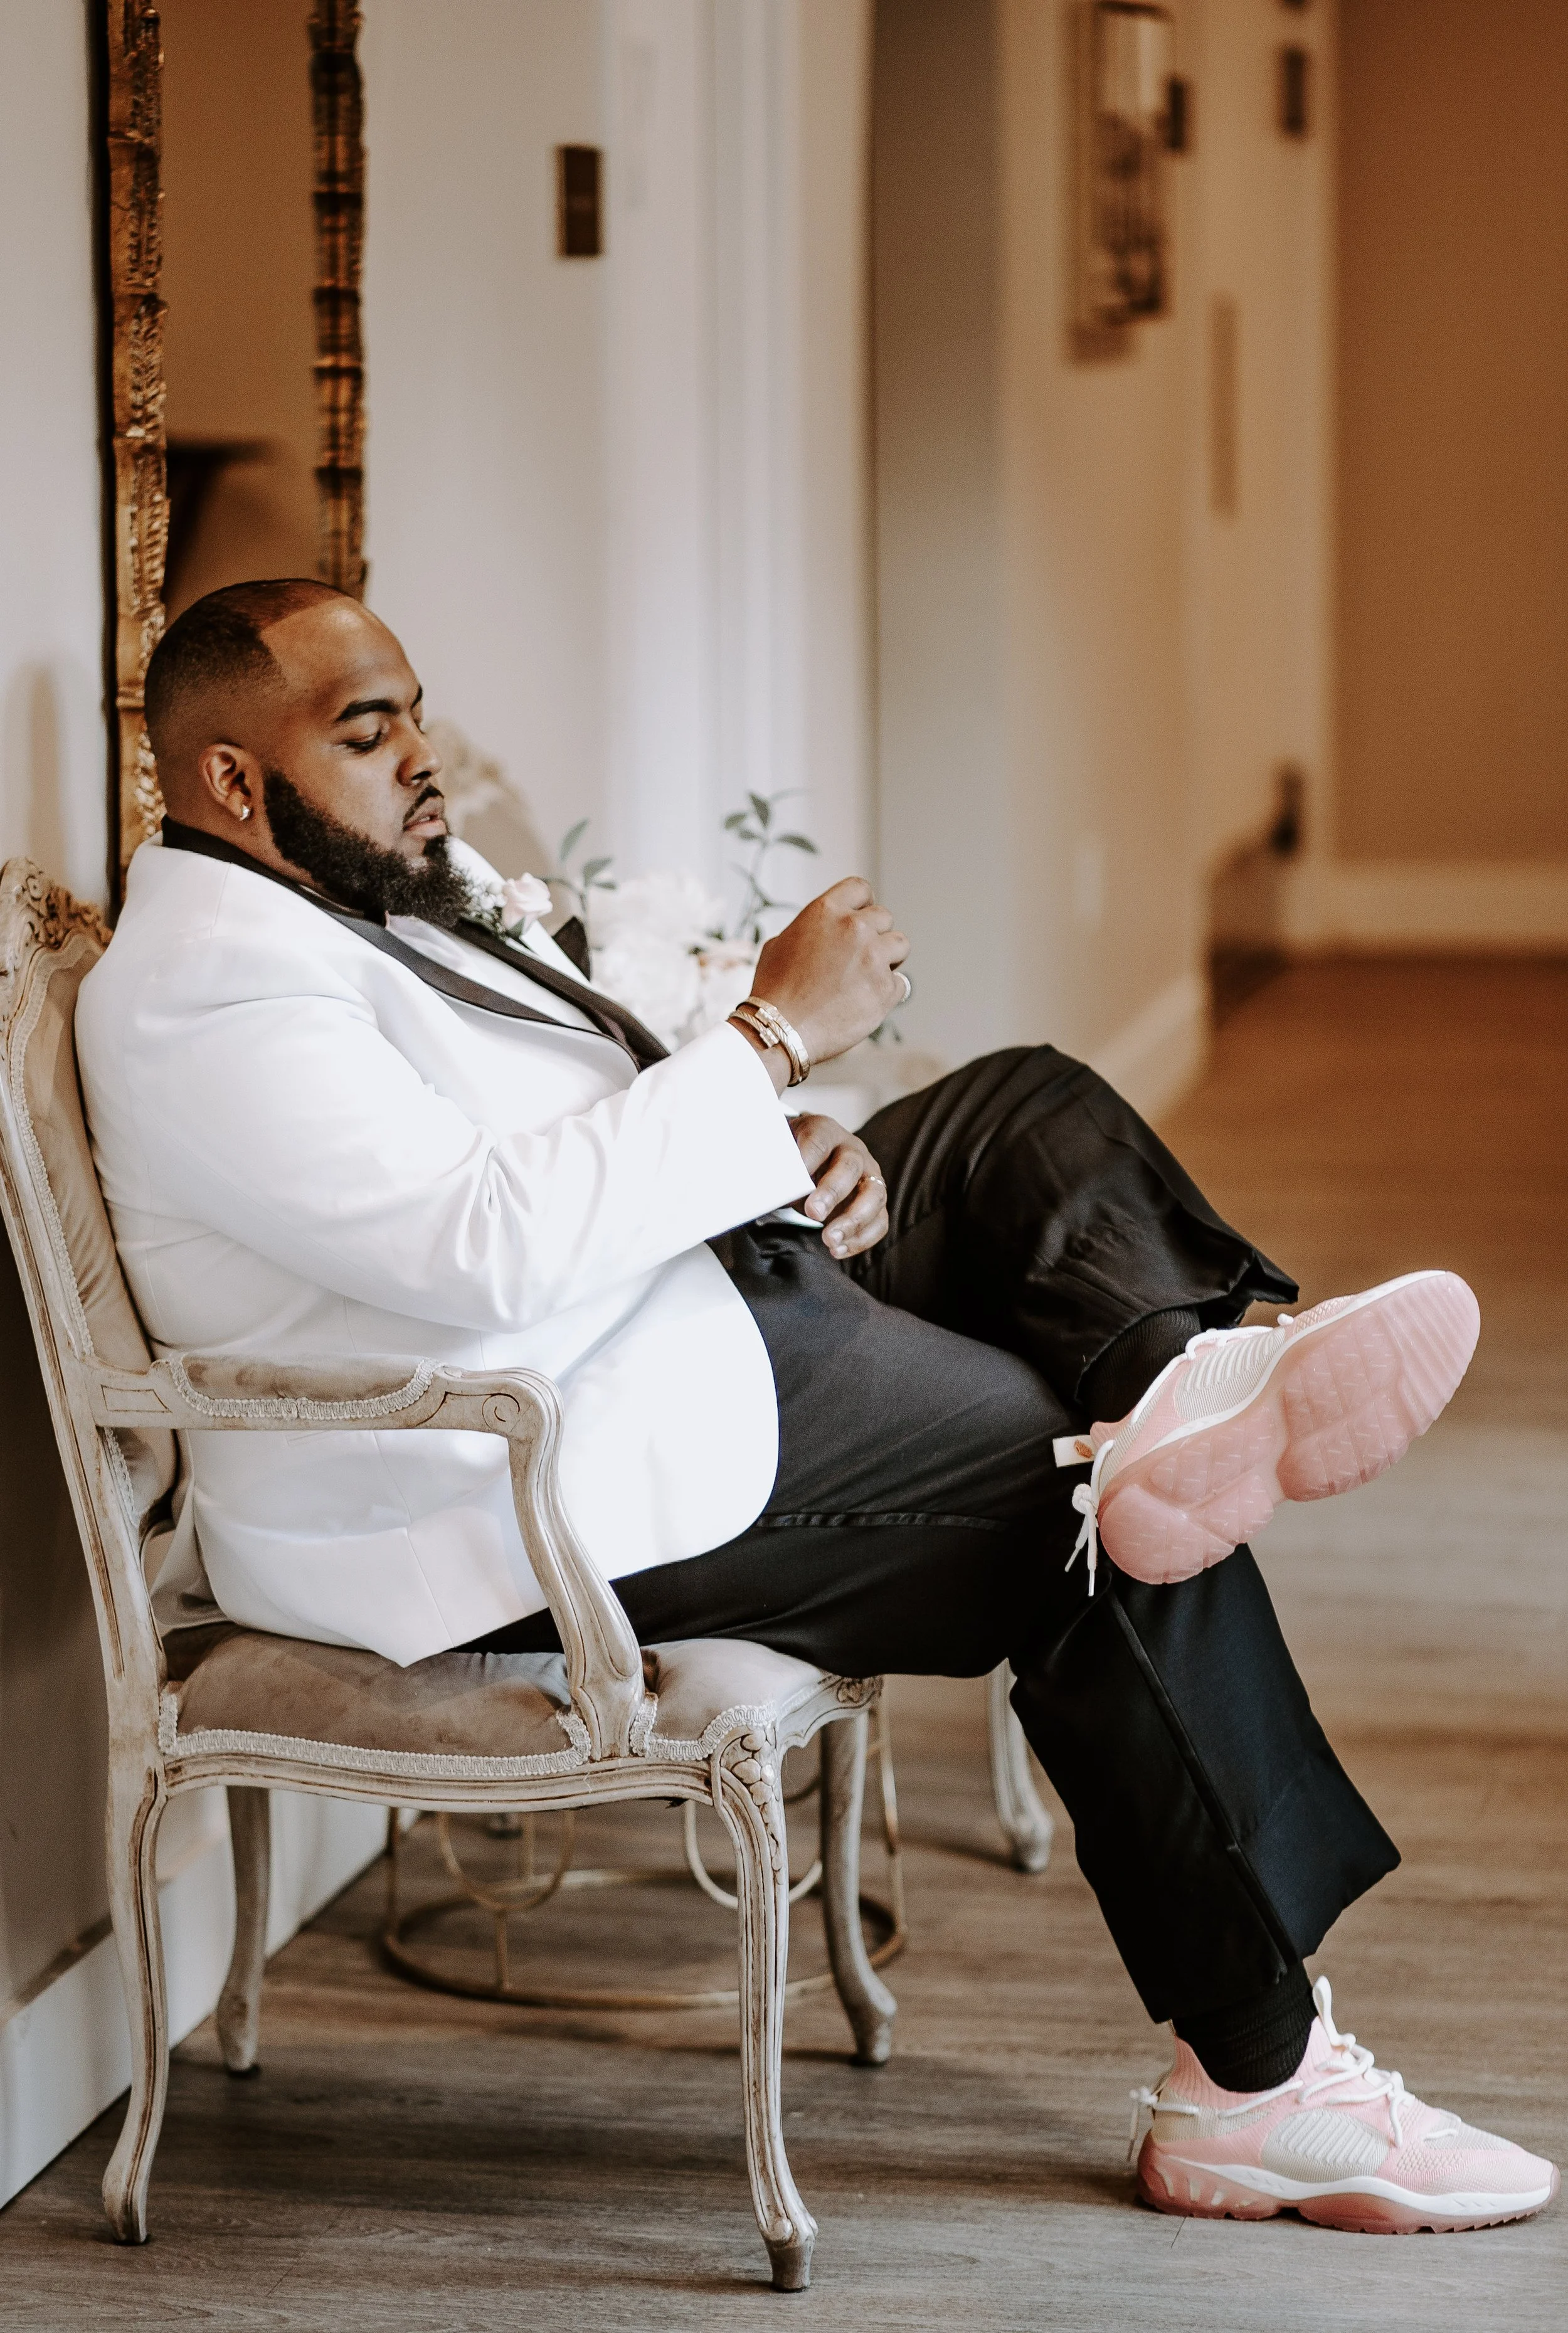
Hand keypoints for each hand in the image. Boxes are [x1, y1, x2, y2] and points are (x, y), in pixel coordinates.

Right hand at [750, 878, 907, 1067]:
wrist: (779, 1031)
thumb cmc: (774, 991)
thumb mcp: (780, 944)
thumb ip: (811, 930)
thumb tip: (826, 932)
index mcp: (825, 911)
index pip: (860, 888)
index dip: (863, 904)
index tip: (860, 919)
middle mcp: (853, 928)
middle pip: (884, 917)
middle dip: (875, 934)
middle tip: (859, 958)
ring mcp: (873, 957)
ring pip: (900, 945)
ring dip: (889, 959)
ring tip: (867, 977)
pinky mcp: (885, 989)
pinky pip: (901, 983)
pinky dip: (887, 993)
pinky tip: (865, 1002)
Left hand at [791, 1115, 888, 1258]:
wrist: (812, 1160)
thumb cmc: (795, 1158)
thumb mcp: (782, 1153)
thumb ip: (777, 1168)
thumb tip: (772, 1191)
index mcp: (825, 1132)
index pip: (820, 1140)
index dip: (808, 1159)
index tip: (793, 1180)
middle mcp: (852, 1151)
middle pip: (851, 1167)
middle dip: (832, 1192)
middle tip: (813, 1213)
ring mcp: (869, 1176)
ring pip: (875, 1195)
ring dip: (853, 1221)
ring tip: (829, 1240)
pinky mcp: (876, 1202)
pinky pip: (879, 1221)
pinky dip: (861, 1239)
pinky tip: (838, 1250)